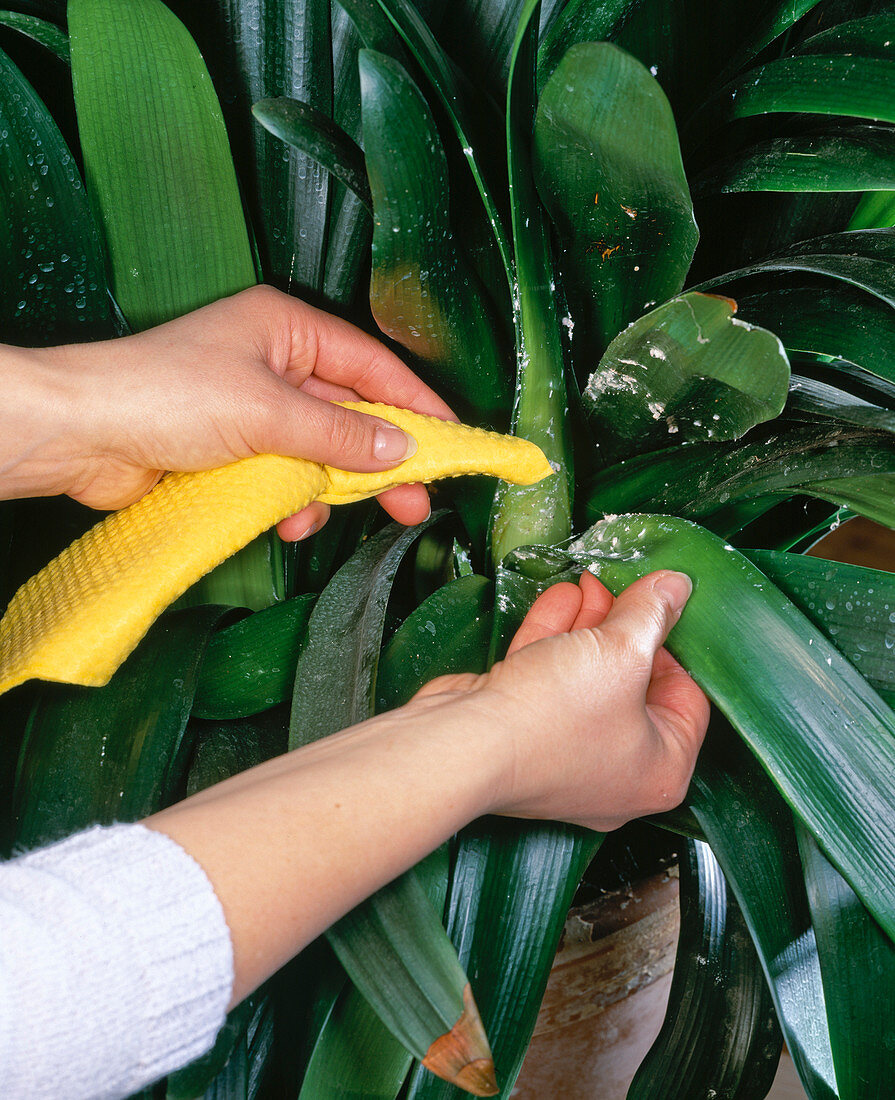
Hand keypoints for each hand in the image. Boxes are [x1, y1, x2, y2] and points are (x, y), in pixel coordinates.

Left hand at [5, 285, 454, 537]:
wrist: (82, 435)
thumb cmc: (168, 396)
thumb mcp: (269, 413)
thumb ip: (341, 436)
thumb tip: (402, 450)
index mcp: (286, 329)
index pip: (371, 366)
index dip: (416, 404)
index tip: (452, 441)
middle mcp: (274, 363)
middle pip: (349, 413)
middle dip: (378, 460)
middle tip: (415, 501)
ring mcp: (252, 408)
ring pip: (318, 452)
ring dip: (326, 487)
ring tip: (320, 513)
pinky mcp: (232, 449)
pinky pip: (284, 475)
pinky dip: (290, 499)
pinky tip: (284, 519)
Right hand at [410, 569, 709, 831]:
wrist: (465, 745)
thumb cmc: (554, 717)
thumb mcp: (623, 650)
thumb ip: (653, 612)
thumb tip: (676, 586)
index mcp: (660, 769)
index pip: (687, 698)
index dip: (674, 644)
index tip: (660, 603)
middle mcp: (617, 770)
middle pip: (634, 684)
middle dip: (624, 626)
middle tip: (622, 585)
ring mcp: (566, 753)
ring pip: (587, 678)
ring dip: (588, 626)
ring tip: (590, 580)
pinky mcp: (525, 734)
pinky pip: (551, 682)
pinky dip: (555, 640)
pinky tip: (560, 598)